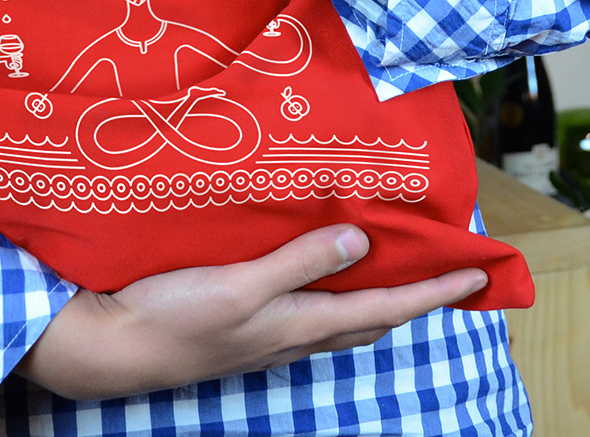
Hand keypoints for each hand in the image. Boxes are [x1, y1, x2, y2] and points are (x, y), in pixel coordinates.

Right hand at [15, 224, 487, 400]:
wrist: (108, 349)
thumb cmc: (173, 318)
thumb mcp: (241, 286)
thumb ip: (301, 263)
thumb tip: (364, 241)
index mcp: (300, 326)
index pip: (386, 309)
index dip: (434, 292)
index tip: (480, 276)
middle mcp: (292, 335)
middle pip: (371, 319)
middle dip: (416, 298)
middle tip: (450, 275)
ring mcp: (266, 334)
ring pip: (339, 317)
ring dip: (375, 295)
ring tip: (397, 268)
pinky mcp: (241, 324)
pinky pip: (305, 307)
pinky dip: (330, 289)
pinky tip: (318, 268)